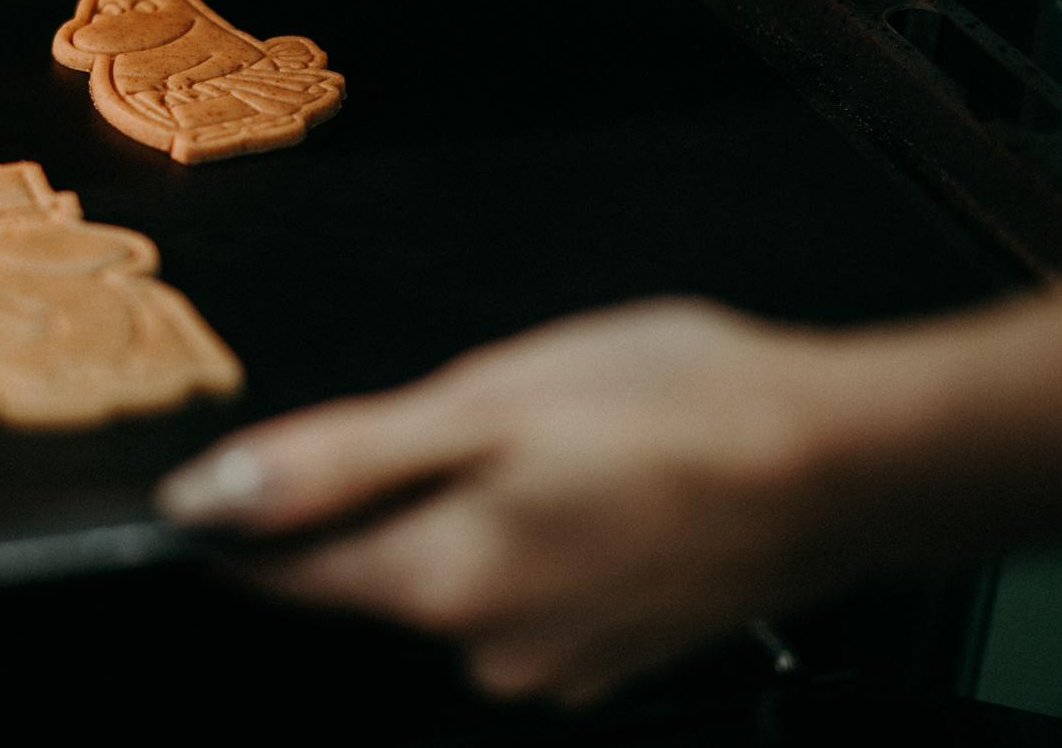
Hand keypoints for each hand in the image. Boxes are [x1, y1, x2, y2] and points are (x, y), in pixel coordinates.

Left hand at [156, 298, 855, 705]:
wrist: (849, 462)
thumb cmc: (678, 413)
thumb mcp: (484, 402)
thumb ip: (335, 459)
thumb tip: (212, 496)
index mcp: (440, 583)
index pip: (286, 569)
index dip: (249, 514)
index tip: (249, 465)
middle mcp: (488, 648)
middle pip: (373, 568)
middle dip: (387, 487)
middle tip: (467, 409)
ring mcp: (558, 660)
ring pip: (457, 572)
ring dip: (470, 504)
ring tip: (555, 435)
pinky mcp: (614, 649)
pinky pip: (531, 587)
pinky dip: (538, 531)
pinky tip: (597, 478)